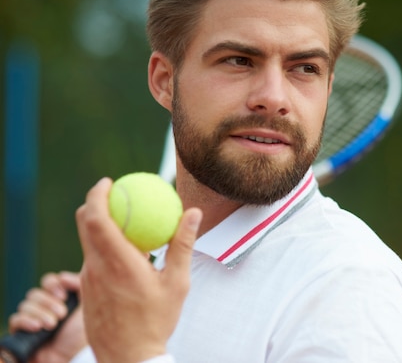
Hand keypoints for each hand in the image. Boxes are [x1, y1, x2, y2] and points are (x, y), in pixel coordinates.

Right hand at [7, 272, 85, 362]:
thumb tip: (62, 276)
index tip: (64, 295)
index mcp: (61, 299)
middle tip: (62, 315)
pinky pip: (15, 319)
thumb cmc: (82, 335)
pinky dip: (26, 320)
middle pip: (36, 292)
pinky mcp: (21, 334)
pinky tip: (37, 327)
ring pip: (26, 304)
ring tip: (53, 325)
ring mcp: (32, 320)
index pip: (49, 281)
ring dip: (41, 312)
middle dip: (49, 302)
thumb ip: (80, 286)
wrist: (72, 359)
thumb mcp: (88, 306)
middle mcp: (45, 308)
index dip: (53, 284)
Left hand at [76, 177, 200, 362]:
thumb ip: (182, 244)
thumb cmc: (157, 321)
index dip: (97, 194)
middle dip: (94, 202)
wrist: (129, 358)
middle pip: (85, 224)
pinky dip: (103, 246)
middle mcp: (96, 269)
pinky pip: (91, 259)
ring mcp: (87, 281)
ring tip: (125, 222)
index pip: (97, 219)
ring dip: (101, 226)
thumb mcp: (177, 283)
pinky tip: (124, 253)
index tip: (109, 181)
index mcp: (118, 263)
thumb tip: (193, 213)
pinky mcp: (85, 291)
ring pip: (87, 242)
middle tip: (113, 193)